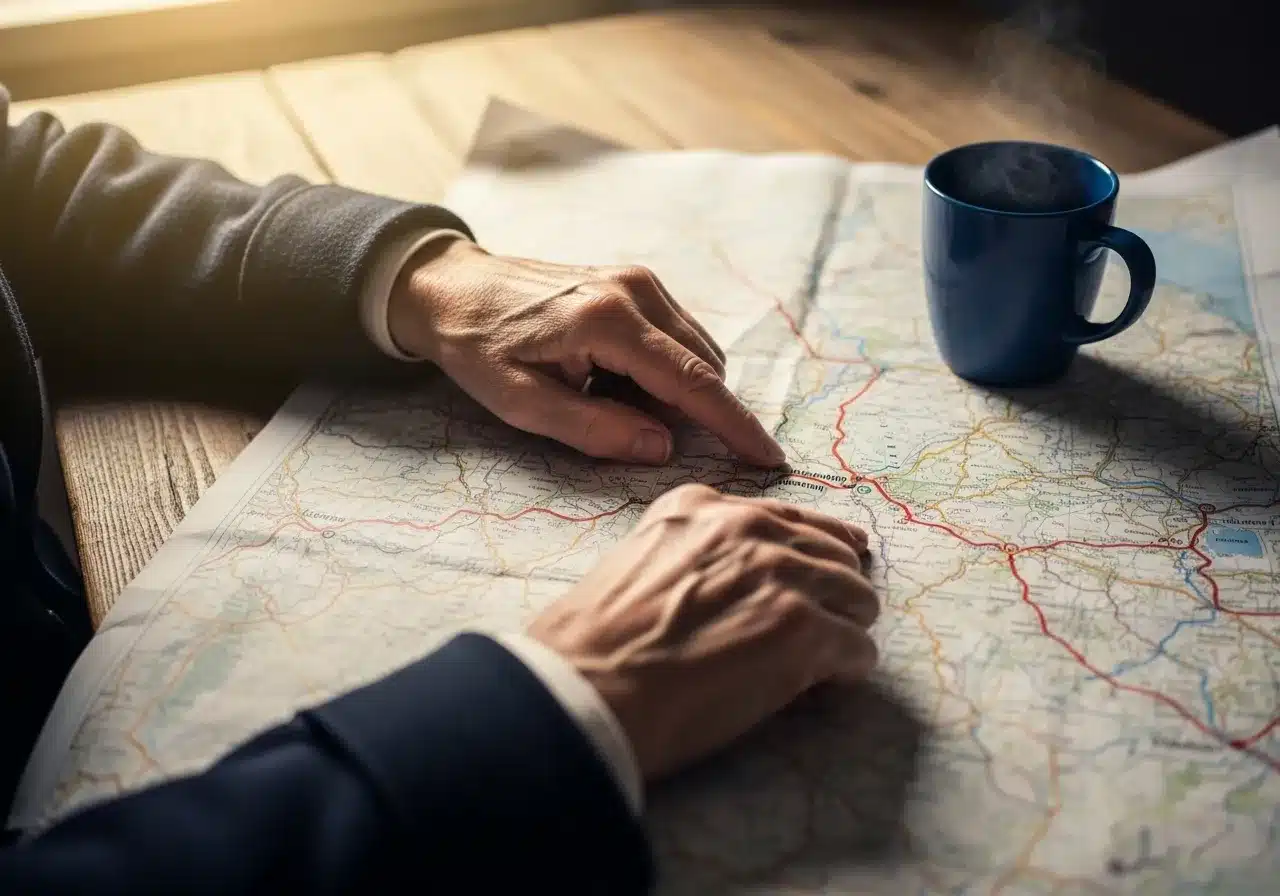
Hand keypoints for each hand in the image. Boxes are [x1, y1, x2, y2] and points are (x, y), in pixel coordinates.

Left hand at [388, 237, 784, 465]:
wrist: (450, 287)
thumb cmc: (477, 348)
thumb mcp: (521, 405)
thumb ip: (594, 430)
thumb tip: (662, 449)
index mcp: (607, 321)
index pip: (693, 381)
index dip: (734, 425)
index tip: (769, 458)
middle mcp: (635, 291)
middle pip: (704, 366)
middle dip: (690, 412)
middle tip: (624, 428)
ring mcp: (638, 279)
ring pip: (695, 350)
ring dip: (672, 390)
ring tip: (603, 397)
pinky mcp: (635, 280)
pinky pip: (676, 335)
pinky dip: (661, 368)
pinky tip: (609, 376)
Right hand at [527, 484, 878, 780]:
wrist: (583, 688)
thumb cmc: (593, 644)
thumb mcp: (639, 562)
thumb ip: (695, 556)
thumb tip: (746, 588)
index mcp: (701, 507)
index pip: (789, 518)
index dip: (809, 554)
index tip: (820, 574)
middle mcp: (748, 528)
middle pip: (833, 553)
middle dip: (830, 593)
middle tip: (819, 630)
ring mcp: (780, 575)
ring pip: (858, 596)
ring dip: (843, 630)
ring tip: (820, 663)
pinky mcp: (803, 629)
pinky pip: (858, 649)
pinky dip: (845, 671)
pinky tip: (820, 687)